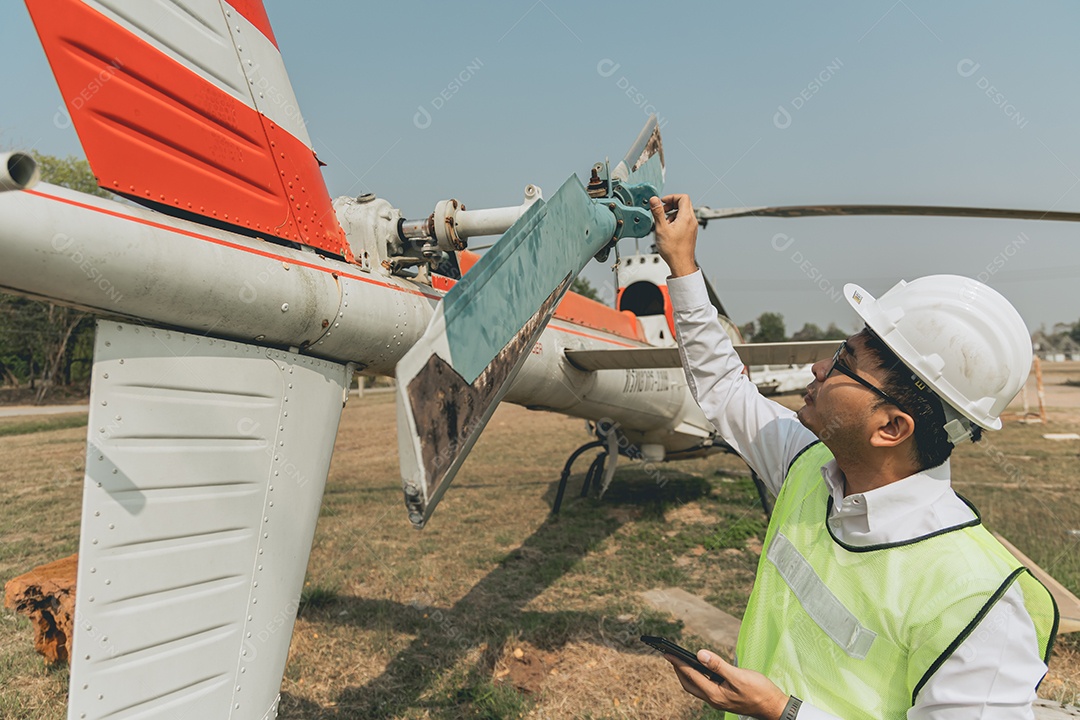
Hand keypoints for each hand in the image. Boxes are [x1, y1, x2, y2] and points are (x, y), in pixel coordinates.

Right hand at [648, 193, 698, 277]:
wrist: (681, 264)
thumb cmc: (673, 250)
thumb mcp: (661, 228)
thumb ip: (658, 212)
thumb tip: (654, 200)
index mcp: (686, 217)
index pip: (683, 197)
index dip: (671, 197)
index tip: (662, 202)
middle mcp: (692, 221)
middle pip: (684, 204)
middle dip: (671, 205)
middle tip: (662, 211)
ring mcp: (692, 227)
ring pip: (683, 213)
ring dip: (672, 214)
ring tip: (664, 223)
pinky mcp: (690, 233)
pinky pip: (683, 221)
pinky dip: (675, 221)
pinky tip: (668, 230)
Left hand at [666, 649, 788, 719]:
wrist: (774, 706)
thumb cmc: (759, 691)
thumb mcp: (739, 676)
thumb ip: (718, 665)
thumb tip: (699, 654)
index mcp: (714, 694)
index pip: (691, 675)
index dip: (678, 663)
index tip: (667, 653)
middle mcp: (713, 699)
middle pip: (689, 684)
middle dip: (678, 670)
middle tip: (670, 655)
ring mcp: (718, 700)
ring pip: (696, 686)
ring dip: (687, 674)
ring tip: (680, 660)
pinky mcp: (723, 698)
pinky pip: (705, 687)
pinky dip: (698, 677)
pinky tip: (700, 668)